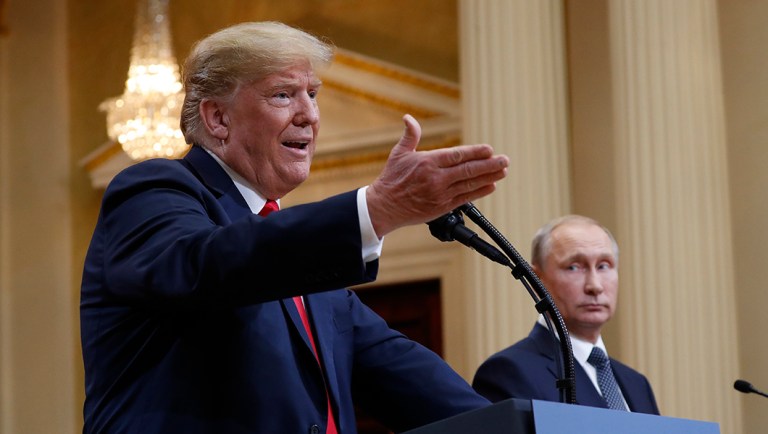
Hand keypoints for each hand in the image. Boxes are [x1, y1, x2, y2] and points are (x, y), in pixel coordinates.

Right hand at [366, 114, 508, 236]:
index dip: (475, 153)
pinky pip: (465, 198)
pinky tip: (491, 186)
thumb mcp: (399, 153)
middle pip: (468, 170)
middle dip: (489, 165)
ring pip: (470, 184)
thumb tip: (409, 118)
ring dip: (489, 177)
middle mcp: (436, 178)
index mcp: (428, 162)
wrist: (384, 206)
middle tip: (505, 160)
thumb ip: (410, 135)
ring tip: (503, 171)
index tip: (489, 150)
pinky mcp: (442, 207)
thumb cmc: (391, 179)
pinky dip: (479, 192)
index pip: (457, 155)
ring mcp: (440, 193)